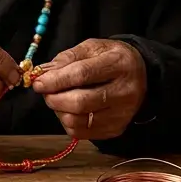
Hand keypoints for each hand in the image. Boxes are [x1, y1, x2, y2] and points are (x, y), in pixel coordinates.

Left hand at [32, 38, 147, 138]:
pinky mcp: (116, 129)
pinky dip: (68, 123)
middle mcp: (124, 91)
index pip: (82, 74)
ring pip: (78, 121)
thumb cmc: (112, 59)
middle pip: (80, 102)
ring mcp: (122, 114)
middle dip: (54, 98)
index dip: (56, 80)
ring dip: (59, 111)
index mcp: (119, 64)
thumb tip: (42, 73)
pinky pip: (81, 133)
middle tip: (45, 92)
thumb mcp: (93, 48)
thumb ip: (67, 58)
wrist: (142, 75)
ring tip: (59, 99)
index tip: (38, 82)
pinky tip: (69, 111)